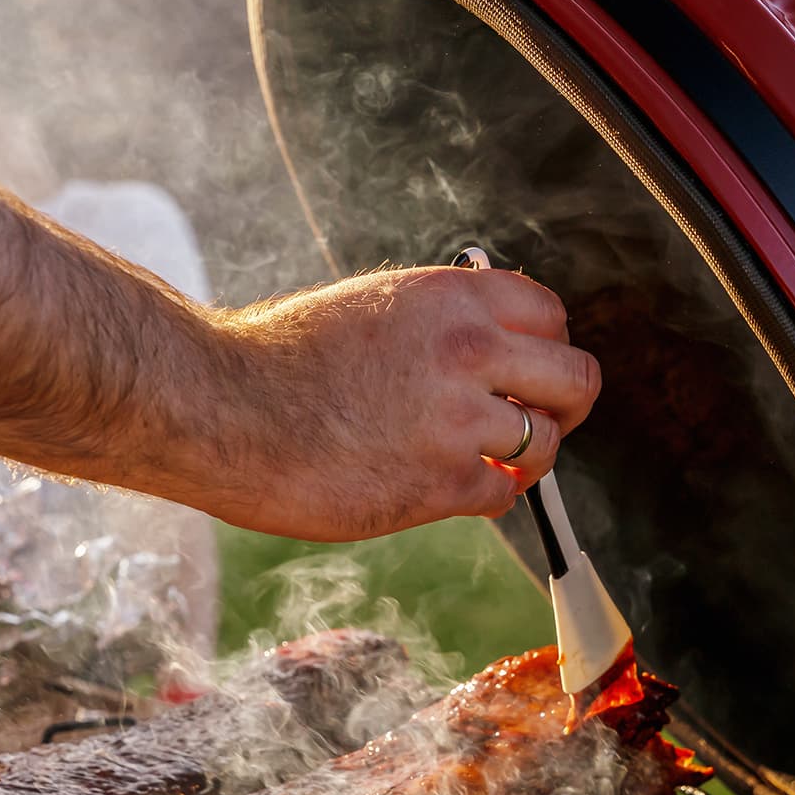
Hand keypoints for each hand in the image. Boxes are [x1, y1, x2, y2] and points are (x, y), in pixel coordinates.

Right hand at [172, 267, 598, 541]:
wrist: (219, 409)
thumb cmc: (273, 361)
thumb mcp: (368, 307)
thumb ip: (436, 322)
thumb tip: (483, 348)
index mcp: (450, 297)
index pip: (551, 315)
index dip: (547, 347)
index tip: (531, 370)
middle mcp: (468, 351)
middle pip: (575, 379)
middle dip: (563, 405)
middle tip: (539, 420)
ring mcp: (458, 420)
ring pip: (544, 443)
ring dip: (523, 458)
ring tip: (488, 462)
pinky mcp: (439, 484)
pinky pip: (501, 495)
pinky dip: (484, 496)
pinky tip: (447, 489)